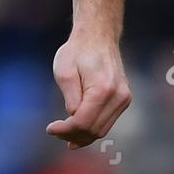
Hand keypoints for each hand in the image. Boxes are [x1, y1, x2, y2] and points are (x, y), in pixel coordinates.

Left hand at [47, 32, 130, 147]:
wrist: (98, 37)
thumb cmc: (77, 52)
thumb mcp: (64, 72)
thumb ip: (70, 98)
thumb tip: (74, 118)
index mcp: (103, 89)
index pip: (83, 122)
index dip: (65, 130)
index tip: (49, 129)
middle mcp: (118, 97)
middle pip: (94, 130)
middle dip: (72, 135)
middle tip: (55, 131)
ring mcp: (124, 99)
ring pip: (102, 130)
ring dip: (82, 136)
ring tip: (63, 134)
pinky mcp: (124, 100)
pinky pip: (106, 122)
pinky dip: (91, 129)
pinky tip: (77, 130)